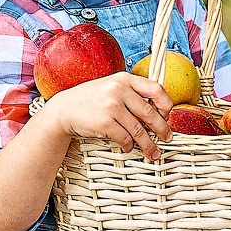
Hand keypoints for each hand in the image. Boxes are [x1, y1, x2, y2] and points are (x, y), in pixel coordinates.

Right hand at [39, 72, 171, 159]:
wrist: (64, 109)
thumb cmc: (90, 99)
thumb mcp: (111, 87)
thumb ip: (131, 93)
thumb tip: (156, 112)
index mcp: (124, 79)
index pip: (156, 89)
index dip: (166, 104)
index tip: (167, 116)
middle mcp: (119, 90)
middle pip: (150, 113)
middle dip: (162, 129)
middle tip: (167, 138)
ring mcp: (111, 106)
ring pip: (139, 130)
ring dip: (148, 144)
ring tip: (153, 152)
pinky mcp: (104, 123)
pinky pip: (125, 138)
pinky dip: (129, 146)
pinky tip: (129, 148)